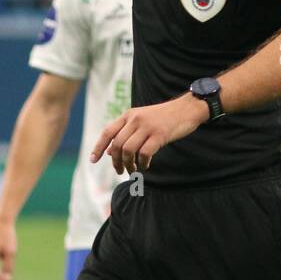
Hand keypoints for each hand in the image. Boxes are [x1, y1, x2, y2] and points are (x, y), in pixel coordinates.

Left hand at [90, 94, 207, 174]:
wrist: (187, 108)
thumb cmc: (163, 117)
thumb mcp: (141, 121)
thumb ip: (125, 134)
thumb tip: (109, 152)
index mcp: (129, 115)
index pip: (108, 132)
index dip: (98, 147)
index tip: (93, 160)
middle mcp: (135, 119)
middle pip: (117, 144)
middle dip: (116, 161)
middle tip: (120, 171)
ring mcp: (147, 126)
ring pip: (128, 150)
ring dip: (129, 164)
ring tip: (134, 170)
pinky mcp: (160, 135)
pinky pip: (144, 153)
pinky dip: (142, 163)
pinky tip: (145, 166)